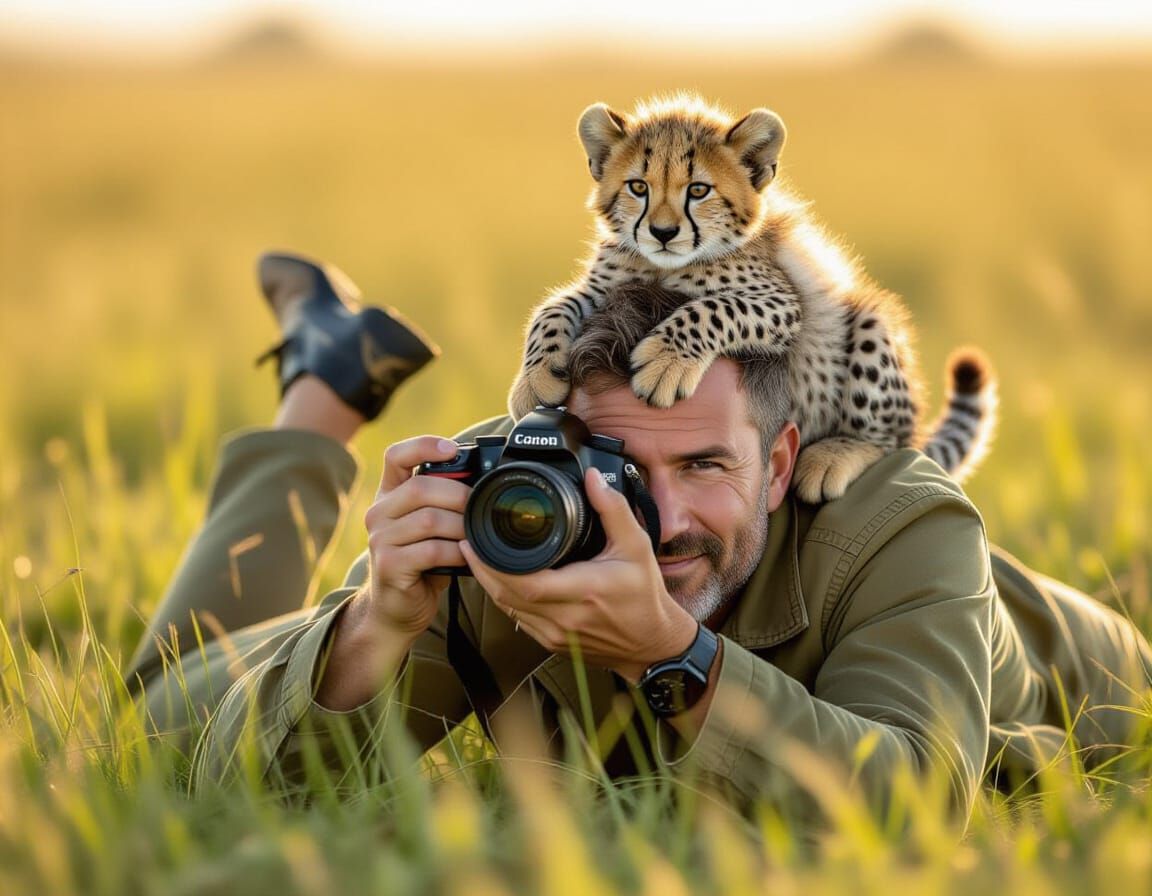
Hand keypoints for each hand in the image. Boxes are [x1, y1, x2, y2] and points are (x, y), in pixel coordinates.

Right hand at [362, 435, 469, 636]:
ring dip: (461, 527)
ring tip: (475, 535)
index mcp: (388, 496)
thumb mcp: (430, 528)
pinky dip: (456, 552)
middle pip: (421, 487)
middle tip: (480, 507)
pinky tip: (465, 557)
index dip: (424, 446)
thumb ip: (443, 504)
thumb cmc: (421, 563)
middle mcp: (378, 513)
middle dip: (459, 495)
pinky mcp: (389, 565)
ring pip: (429, 519)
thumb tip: (484, 484)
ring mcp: (380, 539)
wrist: (396, 608)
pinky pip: (431, 550)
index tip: (452, 448)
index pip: (396, 456)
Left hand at [459, 467, 697, 682]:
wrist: (652, 644)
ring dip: (489, 584)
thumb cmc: (645, 596)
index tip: (478, 542)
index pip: (526, 582)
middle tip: (468, 543)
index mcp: (585, 591)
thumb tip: (594, 479)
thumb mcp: (637, 546)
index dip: (494, 565)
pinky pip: (517, 620)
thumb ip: (614, 509)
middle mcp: (566, 617)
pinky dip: (504, 599)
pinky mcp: (551, 643)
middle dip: (482, 570)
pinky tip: (498, 580)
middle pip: (506, 596)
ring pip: (507, 609)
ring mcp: (556, 634)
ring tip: (477, 557)